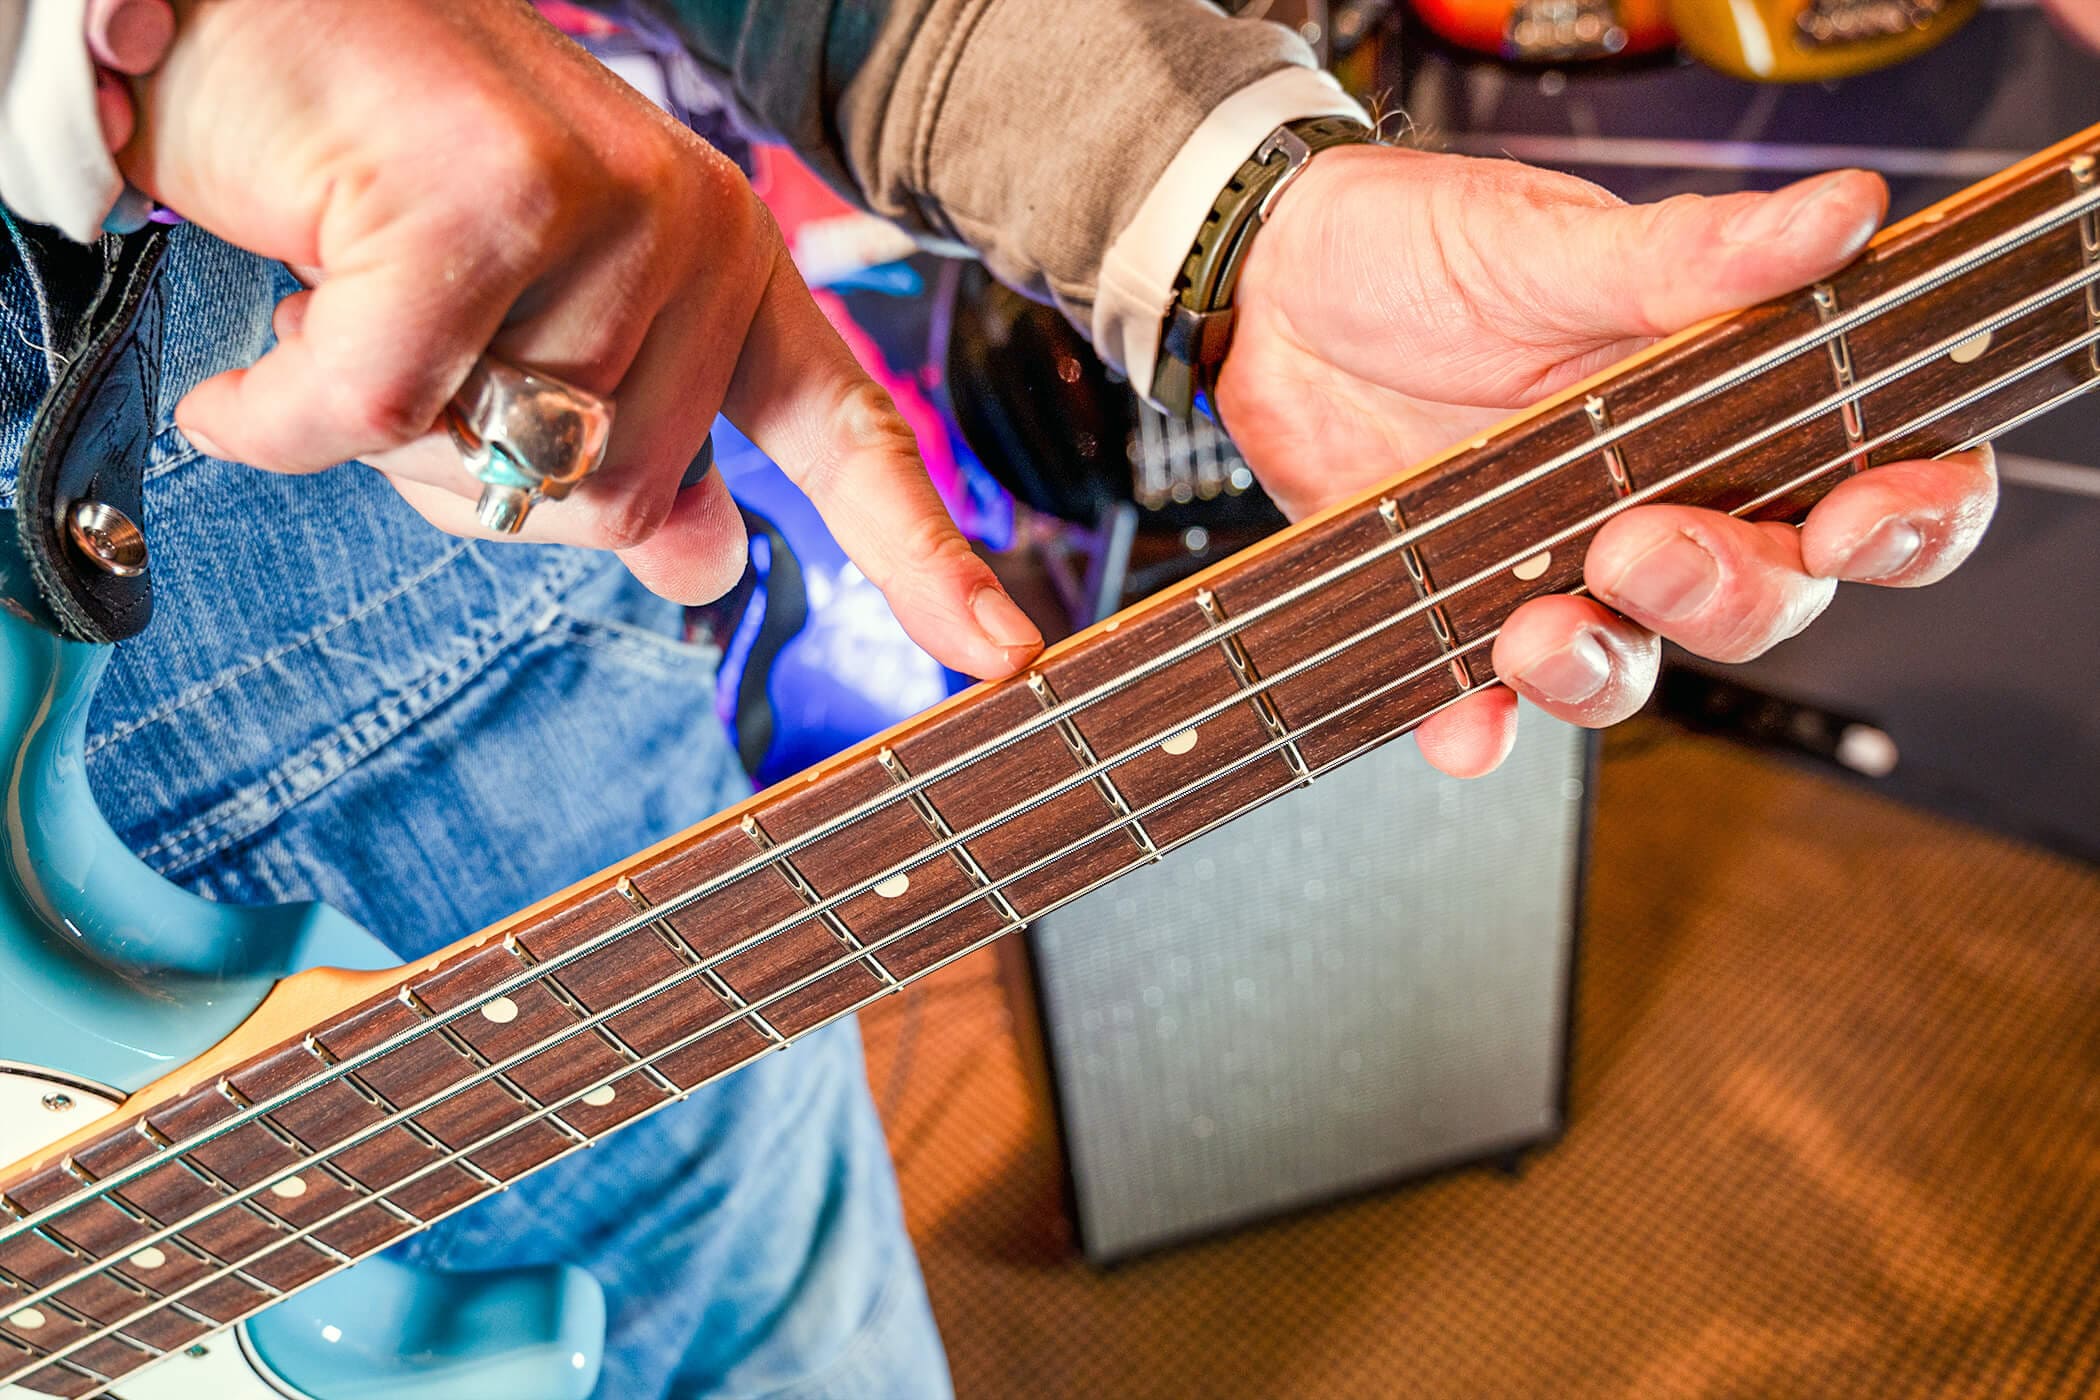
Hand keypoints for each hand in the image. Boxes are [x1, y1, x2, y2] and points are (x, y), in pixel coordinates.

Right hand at [118, 0, 1040, 678]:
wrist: (245, 25)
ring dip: (374, 431)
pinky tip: (253, 359)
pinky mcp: (488, 201)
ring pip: (507, 471)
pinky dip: (285, 412)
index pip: (850, 439)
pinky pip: (386, 414)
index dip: (925, 558)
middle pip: (617, 509)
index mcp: (731, 274)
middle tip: (397, 358)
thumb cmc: (383, 191)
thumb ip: (627, 454)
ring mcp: (608, 211)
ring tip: (343, 308)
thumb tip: (712, 574)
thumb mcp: (532, 337)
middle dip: (472, 477)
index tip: (1005, 656)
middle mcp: (697, 236)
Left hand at [1220, 147, 1994, 776]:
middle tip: (1641, 545)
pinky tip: (1459, 725)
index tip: (1856, 520)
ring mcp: (1558, 566)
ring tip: (1535, 630)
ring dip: (1598, 672)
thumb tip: (1835, 214)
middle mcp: (1661, 499)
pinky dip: (1475, 728)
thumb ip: (1690, 253)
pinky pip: (1484, 705)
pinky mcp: (1457, 612)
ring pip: (1631, 665)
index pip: (1872, 480)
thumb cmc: (1421, 246)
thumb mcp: (1550, 241)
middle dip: (1724, 595)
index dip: (1906, 521)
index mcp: (1726, 403)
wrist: (1272, 289)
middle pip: (1760, 599)